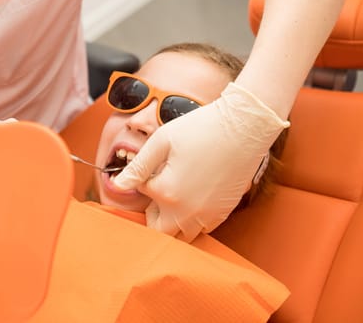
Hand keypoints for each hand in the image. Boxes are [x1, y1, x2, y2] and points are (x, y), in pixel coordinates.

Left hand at [114, 83, 289, 240]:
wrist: (244, 127)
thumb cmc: (201, 129)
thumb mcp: (162, 141)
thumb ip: (138, 167)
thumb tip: (117, 185)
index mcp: (167, 192)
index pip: (141, 194)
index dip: (142, 178)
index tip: (152, 165)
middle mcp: (186, 212)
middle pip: (157, 230)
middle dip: (151, 213)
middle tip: (157, 188)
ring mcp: (207, 216)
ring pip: (181, 235)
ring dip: (171, 221)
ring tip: (175, 194)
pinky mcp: (222, 213)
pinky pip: (201, 230)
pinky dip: (192, 220)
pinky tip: (194, 197)